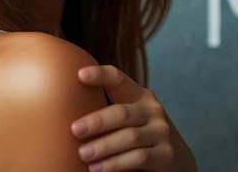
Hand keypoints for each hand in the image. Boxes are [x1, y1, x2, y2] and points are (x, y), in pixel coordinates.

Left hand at [72, 65, 196, 171]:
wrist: (175, 160)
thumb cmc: (139, 137)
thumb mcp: (127, 120)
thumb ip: (107, 114)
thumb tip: (61, 111)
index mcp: (139, 96)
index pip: (119, 79)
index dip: (101, 75)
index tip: (80, 74)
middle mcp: (152, 110)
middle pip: (122, 113)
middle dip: (97, 121)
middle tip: (74, 129)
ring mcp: (161, 132)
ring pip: (130, 137)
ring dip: (104, 146)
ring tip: (83, 154)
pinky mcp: (165, 154)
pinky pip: (138, 157)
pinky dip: (116, 163)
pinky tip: (98, 168)